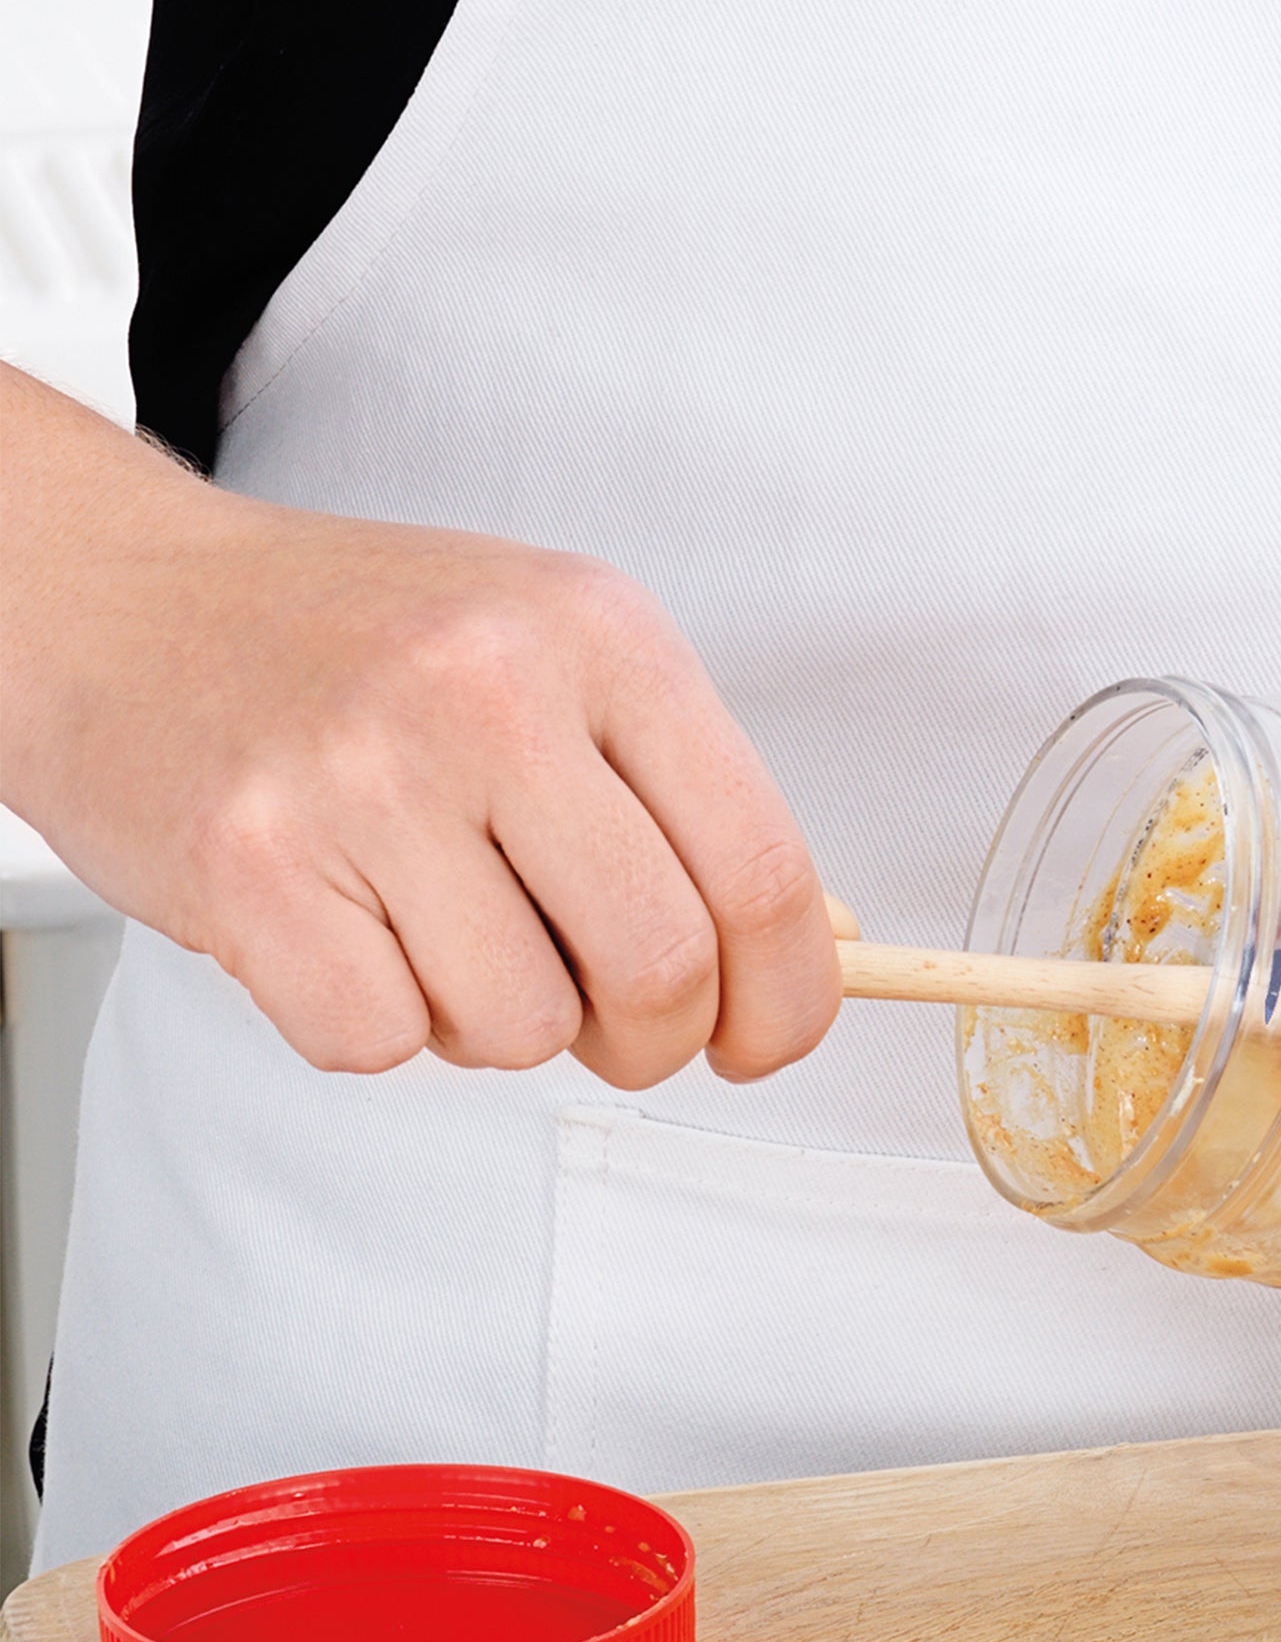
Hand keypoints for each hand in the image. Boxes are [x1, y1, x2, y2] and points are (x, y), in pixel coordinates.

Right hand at [0, 365, 836, 1086]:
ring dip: (494, 1022)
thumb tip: (800, 958)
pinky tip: (345, 930)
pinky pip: (381, 1044)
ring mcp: (365, 775)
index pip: (761, 870)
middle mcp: (490, 690)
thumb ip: (681, 796)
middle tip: (608, 1022)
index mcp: (601, 635)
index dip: (786, 997)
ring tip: (436, 927)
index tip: (764, 1041)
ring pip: (521, 1025)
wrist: (118, 597)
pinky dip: (375, 1024)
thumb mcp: (554, 657)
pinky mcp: (250, 864)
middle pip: (660, 967)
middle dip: (652, 1039)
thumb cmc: (353, 646)